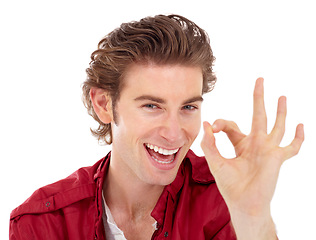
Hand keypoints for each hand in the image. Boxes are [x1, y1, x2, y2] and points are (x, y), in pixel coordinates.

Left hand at [201, 78, 303, 236]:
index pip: (232, 126)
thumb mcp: (216, 162)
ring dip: (280, 111)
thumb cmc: (230, 185)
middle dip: (258, 98)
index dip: (221, 123)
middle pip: (258, 115)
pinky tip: (300, 125)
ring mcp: (268, 149)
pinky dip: (298, 138)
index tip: (213, 127)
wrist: (243, 203)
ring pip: (277, 125)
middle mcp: (255, 143)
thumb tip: (207, 124)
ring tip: (281, 96)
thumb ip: (210, 144)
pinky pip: (292, 147)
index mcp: (240, 144)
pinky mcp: (277, 158)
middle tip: (259, 80)